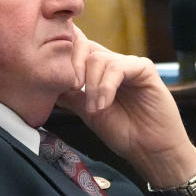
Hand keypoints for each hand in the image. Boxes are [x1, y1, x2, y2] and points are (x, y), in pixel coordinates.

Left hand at [57, 26, 195, 195]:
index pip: (77, 48)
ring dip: (92, 86)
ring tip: (95, 109)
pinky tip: (104, 104)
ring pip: (99, 58)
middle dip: (72, 66)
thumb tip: (45, 84)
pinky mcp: (144, 69)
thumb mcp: (88, 113)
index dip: (63, 55)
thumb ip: (71, 96)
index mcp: (99, 71)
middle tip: (72, 89)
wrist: (150, 150)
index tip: (52, 77)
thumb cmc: (124, 133)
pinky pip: (118, 67)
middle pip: (84, 46)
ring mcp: (129, 65)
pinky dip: (106, 87)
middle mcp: (114, 63)